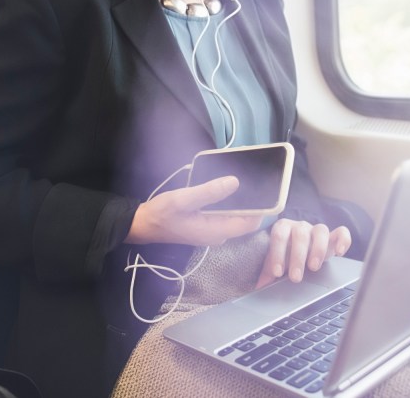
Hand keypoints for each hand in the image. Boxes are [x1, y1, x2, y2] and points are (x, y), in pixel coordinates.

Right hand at [125, 176, 262, 245]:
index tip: (266, 187)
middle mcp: (219, 233)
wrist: (143, 225)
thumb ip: (209, 192)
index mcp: (216, 231)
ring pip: (235, 215)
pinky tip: (225, 186)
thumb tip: (235, 182)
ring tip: (242, 177)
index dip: (261, 207)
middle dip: (251, 200)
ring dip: (239, 199)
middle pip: (245, 218)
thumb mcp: (184, 199)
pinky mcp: (207, 225)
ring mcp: (213, 230)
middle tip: (254, 176)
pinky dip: (228, 201)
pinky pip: (225, 213)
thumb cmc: (162, 213)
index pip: (251, 222)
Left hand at [256, 218, 351, 289]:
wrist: (300, 250)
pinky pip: (342, 232)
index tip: (277, 272)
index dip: (277, 252)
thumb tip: (258, 288)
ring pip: (321, 230)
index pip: (279, 234)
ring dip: (318, 249)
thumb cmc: (286, 256)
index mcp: (283, 228)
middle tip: (295, 277)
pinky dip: (343, 240)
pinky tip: (339, 253)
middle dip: (297, 256)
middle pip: (300, 234)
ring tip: (313, 268)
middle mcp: (300, 226)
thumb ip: (268, 271)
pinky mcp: (333, 236)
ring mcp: (317, 230)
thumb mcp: (276, 262)